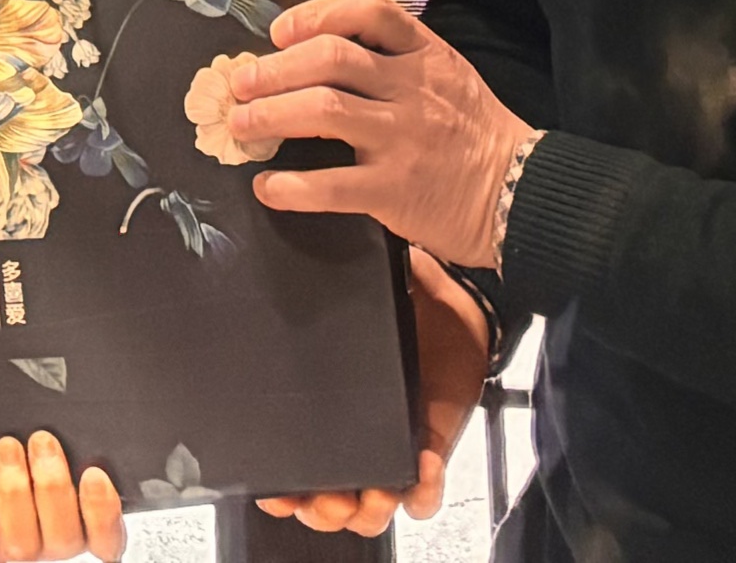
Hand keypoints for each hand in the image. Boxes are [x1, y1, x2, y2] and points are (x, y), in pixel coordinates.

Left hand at [0, 431, 124, 559]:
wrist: (2, 476)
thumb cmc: (47, 458)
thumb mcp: (75, 451)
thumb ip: (83, 448)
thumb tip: (108, 411)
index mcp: (89, 529)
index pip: (107, 538)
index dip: (102, 510)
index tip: (94, 473)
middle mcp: (56, 545)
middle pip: (62, 537)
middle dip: (51, 485)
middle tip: (42, 440)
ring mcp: (20, 549)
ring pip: (21, 542)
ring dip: (14, 492)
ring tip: (8, 447)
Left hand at [225, 0, 534, 268]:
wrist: (523, 194)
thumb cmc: (477, 135)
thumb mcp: (449, 77)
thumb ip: (396, 61)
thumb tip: (317, 56)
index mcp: (427, 55)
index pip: (370, 9)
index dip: (316, 13)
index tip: (280, 31)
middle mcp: (413, 90)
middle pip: (331, 58)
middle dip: (274, 68)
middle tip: (241, 82)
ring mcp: (404, 139)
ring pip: (324, 111)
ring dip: (270, 114)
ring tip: (241, 125)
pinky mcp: (396, 191)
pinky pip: (331, 185)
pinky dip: (290, 185)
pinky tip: (268, 187)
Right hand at [257, 245, 494, 534]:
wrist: (462, 296)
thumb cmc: (405, 292)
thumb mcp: (361, 291)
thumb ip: (329, 281)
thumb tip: (289, 225)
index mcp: (330, 400)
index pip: (292, 457)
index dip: (278, 484)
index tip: (272, 491)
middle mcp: (357, 430)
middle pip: (325, 497)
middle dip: (319, 508)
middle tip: (322, 499)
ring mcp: (394, 443)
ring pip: (369, 506)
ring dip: (365, 511)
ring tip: (368, 496)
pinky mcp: (433, 447)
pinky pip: (423, 491)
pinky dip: (421, 493)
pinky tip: (420, 476)